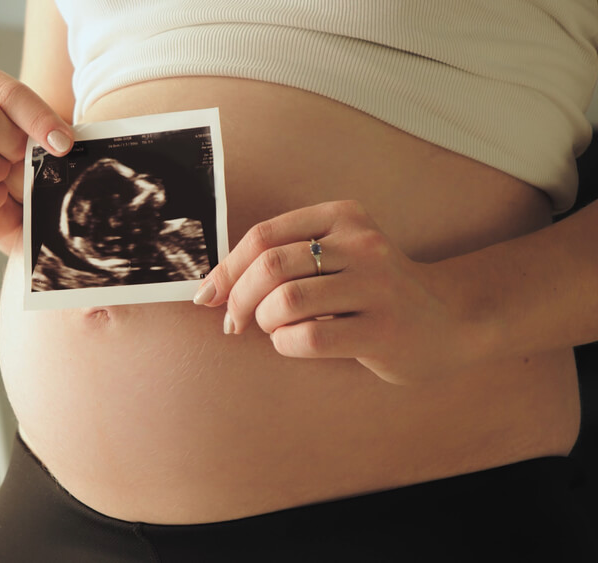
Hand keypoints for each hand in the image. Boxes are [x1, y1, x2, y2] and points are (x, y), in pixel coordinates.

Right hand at [0, 64, 73, 244]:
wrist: (13, 205)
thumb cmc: (22, 159)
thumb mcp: (37, 134)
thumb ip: (42, 129)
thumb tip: (58, 141)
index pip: (5, 91)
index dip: (38, 118)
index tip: (62, 143)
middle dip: (14, 145)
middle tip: (25, 160)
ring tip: (4, 179)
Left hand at [195, 200, 473, 384]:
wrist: (449, 321)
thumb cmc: (373, 292)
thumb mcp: (336, 257)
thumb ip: (283, 261)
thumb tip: (214, 287)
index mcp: (343, 217)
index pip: (264, 235)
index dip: (226, 268)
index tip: (208, 295)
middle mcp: (362, 244)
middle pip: (269, 265)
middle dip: (238, 298)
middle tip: (234, 322)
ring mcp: (377, 286)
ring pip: (286, 301)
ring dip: (265, 321)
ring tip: (275, 329)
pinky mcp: (383, 330)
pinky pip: (309, 337)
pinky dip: (287, 344)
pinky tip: (297, 343)